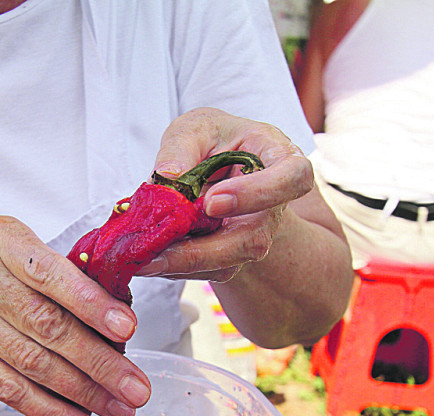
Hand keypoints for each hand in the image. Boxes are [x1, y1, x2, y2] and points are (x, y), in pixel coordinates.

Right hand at [0, 216, 151, 415]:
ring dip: (82, 393)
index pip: (49, 274)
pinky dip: (49, 411)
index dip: (89, 303)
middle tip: (137, 387)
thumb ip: (54, 273)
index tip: (126, 327)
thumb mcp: (7, 250)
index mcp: (0, 240)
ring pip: (32, 364)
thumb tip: (118, 318)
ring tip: (120, 410)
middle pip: (46, 326)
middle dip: (99, 362)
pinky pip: (9, 390)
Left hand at [136, 107, 314, 282]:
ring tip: (142, 258)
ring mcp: (253, 235)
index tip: (213, 202)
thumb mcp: (195, 128)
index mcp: (280, 159)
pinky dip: (175, 267)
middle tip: (158, 252)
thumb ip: (181, 146)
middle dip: (204, 251)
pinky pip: (206, 270)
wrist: (215, 165)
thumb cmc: (213, 140)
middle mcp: (273, 206)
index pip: (292, 178)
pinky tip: (146, 257)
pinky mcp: (230, 256)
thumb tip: (167, 179)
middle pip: (254, 239)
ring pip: (227, 263)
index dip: (258, 194)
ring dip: (182, 264)